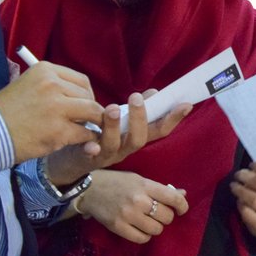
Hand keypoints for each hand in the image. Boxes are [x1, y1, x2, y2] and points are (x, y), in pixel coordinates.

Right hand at [0, 61, 104, 163]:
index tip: (83, 105)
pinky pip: (85, 133)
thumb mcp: (27, 85)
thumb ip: (53, 86)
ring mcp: (57, 108)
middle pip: (88, 96)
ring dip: (93, 123)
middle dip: (91, 110)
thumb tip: (81, 95)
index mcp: (45, 70)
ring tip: (86, 129)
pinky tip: (80, 141)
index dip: (87, 94)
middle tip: (86, 120)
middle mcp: (52, 85)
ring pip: (92, 113)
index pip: (81, 80)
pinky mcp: (58, 130)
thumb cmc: (6, 111)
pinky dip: (86, 138)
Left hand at [46, 90, 191, 183]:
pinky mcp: (85, 157)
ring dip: (114, 127)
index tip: (186, 104)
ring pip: (114, 144)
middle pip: (139, 139)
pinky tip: (91, 143)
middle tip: (138, 97)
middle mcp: (124, 150)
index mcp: (135, 139)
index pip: (159, 130)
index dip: (173, 119)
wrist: (69, 163)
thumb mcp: (120, 124)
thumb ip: (137, 110)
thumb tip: (155, 92)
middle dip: (140, 119)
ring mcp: (105, 155)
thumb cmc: (98, 137)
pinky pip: (89, 154)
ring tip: (113, 108)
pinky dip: (91, 148)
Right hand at [74, 170, 188, 243]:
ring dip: (155, 227)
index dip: (182, 206)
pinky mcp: (118, 227)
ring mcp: (128, 215)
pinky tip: (140, 229)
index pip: (173, 198)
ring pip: (156, 230)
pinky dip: (144, 236)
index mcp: (145, 185)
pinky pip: (142, 239)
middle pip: (166, 217)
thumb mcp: (139, 179)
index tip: (181, 210)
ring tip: (148, 221)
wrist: (88, 189)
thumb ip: (160, 188)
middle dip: (166, 217)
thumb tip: (183, 194)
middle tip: (158, 214)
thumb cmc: (116, 182)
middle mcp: (138, 200)